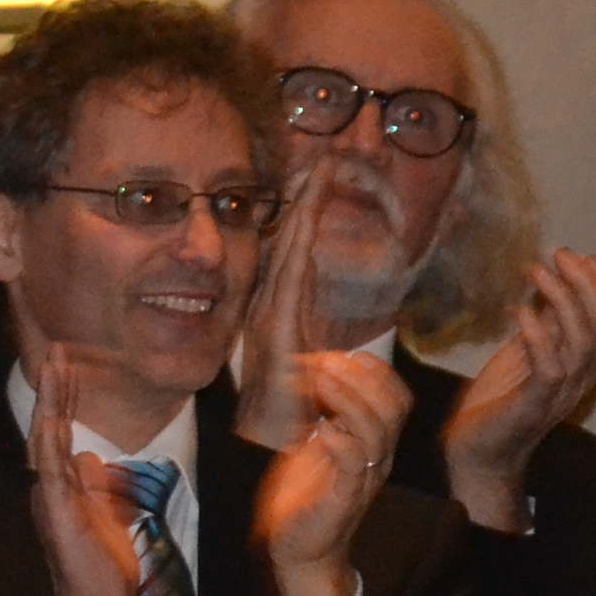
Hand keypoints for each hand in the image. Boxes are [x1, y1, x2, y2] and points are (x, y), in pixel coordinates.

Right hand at [27, 347, 145, 595]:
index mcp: (60, 487)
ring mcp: (50, 496)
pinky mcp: (58, 510)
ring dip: (51, 402)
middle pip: (50, 427)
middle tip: (57, 350)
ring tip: (55, 366)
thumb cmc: (103, 568)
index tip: (66, 367)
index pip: (60, 435)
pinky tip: (53, 414)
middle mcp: (49, 486)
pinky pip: (52, 466)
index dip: (62, 400)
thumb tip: (89, 456)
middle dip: (54, 389)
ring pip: (47, 438)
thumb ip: (93, 485)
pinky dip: (51, 438)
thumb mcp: (105, 516)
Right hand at [234, 167, 331, 449]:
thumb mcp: (306, 369)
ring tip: (327, 165)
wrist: (266, 441)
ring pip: (295, 245)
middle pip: (295, 237)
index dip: (311, 213)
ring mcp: (274, 309)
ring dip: (309, 204)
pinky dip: (301, 236)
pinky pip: (291, 269)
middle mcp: (275, 303)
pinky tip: (312, 208)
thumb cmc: (290, 410)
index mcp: (282, 310)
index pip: (298, 251)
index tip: (326, 176)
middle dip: (311, 195)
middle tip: (330, 154)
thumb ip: (310, 345)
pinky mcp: (277, 321)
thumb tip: (320, 331)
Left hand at [253, 350, 407, 595]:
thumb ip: (324, 410)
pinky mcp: (343, 498)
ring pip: (377, 431)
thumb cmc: (308, 491)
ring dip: (346, 399)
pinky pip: (354, 464)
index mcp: (375, 442)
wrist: (300, 546)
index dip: (372, 370)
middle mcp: (378, 458)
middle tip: (323, 363)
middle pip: (393, 408)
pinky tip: (320, 427)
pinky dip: (340, 440)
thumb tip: (315, 366)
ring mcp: (363, 478)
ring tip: (318, 382)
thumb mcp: (317, 440)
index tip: (335, 356)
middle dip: (360, 377)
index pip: (397, 398)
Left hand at [442, 248, 595, 531]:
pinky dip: (538, 334)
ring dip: (563, 299)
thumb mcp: (524, 352)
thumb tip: (547, 279)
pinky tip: (519, 310)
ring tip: (537, 270)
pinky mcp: (534, 404)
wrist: (476, 450)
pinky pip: (551, 367)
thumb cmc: (499, 399)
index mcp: (585, 365)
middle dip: (590, 285)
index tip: (583, 257)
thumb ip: (543, 322)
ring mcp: (562, 393)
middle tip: (561, 255)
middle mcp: (583, 379)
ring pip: (585, 343)